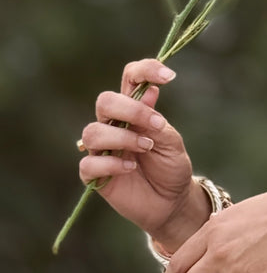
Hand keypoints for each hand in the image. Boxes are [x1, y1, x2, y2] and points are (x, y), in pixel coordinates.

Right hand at [78, 58, 195, 241]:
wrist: (171, 202)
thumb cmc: (171, 167)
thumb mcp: (172, 143)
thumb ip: (157, 122)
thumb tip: (150, 91)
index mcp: (135, 111)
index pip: (130, 78)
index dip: (146, 70)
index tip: (169, 76)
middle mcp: (114, 125)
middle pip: (105, 101)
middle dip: (130, 108)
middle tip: (154, 124)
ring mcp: (102, 150)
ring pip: (92, 131)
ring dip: (122, 137)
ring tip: (146, 148)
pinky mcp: (95, 175)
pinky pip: (89, 163)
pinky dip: (111, 163)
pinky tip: (131, 168)